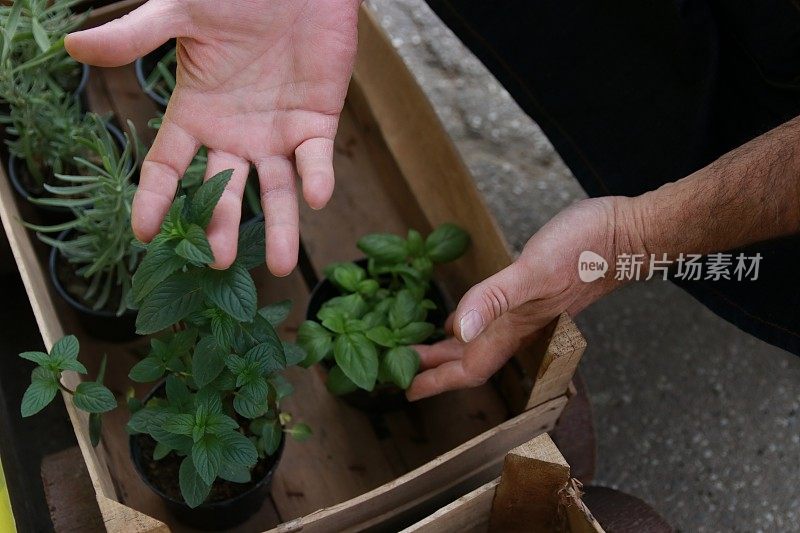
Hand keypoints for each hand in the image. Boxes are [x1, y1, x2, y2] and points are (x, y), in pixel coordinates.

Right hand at [65, 0, 360, 274]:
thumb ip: (136, 35)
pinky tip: (314, 198)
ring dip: (278, 227)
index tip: (146, 235)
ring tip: (279, 265)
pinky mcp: (316, 124)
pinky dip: (317, 178)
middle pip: (222, 191)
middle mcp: (235, 134)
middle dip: (219, 226)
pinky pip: (316, 159)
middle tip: (215, 263)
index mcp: (197, 113)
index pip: (169, 166)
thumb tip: (75, 46)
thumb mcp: (182, 14)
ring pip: (275, 190)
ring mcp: (276, 133)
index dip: (156, 199)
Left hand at [407, 197, 635, 400]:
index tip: (407, 390)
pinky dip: (471, 321)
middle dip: (436, 367)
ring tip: (422, 347)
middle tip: (400, 366)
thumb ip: (495, 300)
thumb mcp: (534, 272)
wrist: (629, 233)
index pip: (471, 367)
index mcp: (516, 327)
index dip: (438, 380)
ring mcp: (529, 309)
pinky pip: (494, 316)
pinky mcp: (535, 289)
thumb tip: (458, 331)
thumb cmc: (586, 251)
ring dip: (450, 348)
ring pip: (481, 339)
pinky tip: (464, 316)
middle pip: (471, 357)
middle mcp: (521, 325)